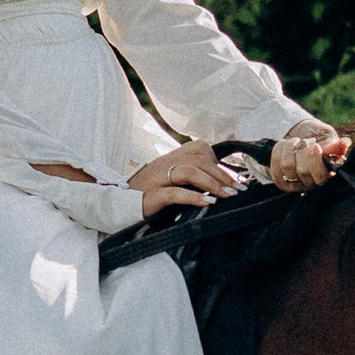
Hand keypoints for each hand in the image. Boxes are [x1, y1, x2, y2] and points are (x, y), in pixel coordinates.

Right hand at [127, 143, 246, 216]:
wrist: (116, 203)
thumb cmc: (147, 194)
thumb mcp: (168, 179)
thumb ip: (189, 176)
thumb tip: (220, 183)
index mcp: (170, 158)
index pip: (200, 150)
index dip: (219, 164)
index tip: (234, 180)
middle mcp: (164, 164)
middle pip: (199, 160)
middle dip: (222, 175)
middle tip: (238, 190)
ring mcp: (157, 179)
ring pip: (189, 171)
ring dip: (212, 183)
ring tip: (227, 196)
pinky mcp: (151, 196)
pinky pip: (174, 193)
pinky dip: (193, 197)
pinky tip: (208, 204)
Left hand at [269, 128, 348, 193]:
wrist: (303, 139)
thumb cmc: (320, 141)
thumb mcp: (330, 140)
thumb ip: (336, 145)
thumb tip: (345, 143)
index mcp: (328, 175)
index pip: (321, 176)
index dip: (315, 161)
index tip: (315, 146)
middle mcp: (312, 184)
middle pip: (303, 170)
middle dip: (303, 149)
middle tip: (306, 141)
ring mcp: (295, 184)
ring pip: (287, 165)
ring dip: (290, 147)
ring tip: (296, 142)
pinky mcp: (281, 181)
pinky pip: (275, 164)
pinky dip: (279, 149)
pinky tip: (285, 146)